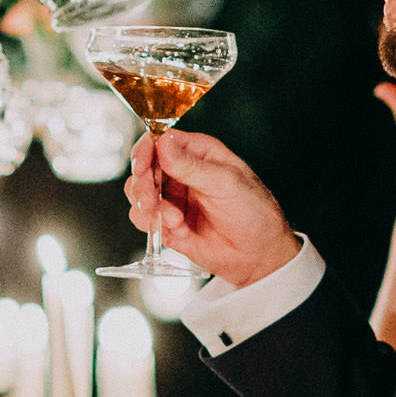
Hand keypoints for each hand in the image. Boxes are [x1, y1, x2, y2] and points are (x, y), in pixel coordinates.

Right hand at [125, 131, 301, 288]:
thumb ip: (191, 166)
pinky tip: (177, 228)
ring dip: (147, 206)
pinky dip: (152, 224)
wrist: (258, 255)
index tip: (142, 167)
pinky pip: (144, 218)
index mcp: (198, 153)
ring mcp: (173, 198)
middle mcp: (182, 172)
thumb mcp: (225, 183)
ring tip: (172, 219)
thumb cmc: (253, 213)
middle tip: (152, 200)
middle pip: (143, 167)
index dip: (145, 152)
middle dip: (142, 184)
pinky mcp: (168, 223)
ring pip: (138, 193)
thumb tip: (164, 143)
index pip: (160, 142)